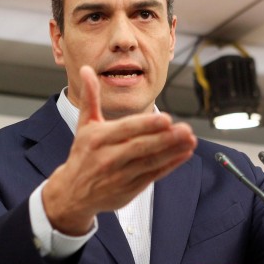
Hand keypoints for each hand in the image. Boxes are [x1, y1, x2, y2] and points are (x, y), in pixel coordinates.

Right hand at [42, 66, 196, 234]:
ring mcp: (120, 175)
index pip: (125, 130)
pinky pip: (153, 175)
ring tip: (191, 139)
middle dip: (165, 138)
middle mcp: (108, 158)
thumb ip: (90, 97)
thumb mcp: (84, 125)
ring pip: (150, 162)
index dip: (146, 125)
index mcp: (97, 139)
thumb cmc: (82, 154)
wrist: (72, 194)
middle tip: (186, 129)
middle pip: (140, 147)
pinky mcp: (129, 189)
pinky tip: (185, 154)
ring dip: (173, 151)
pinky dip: (170, 165)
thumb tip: (86, 69)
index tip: (166, 119)